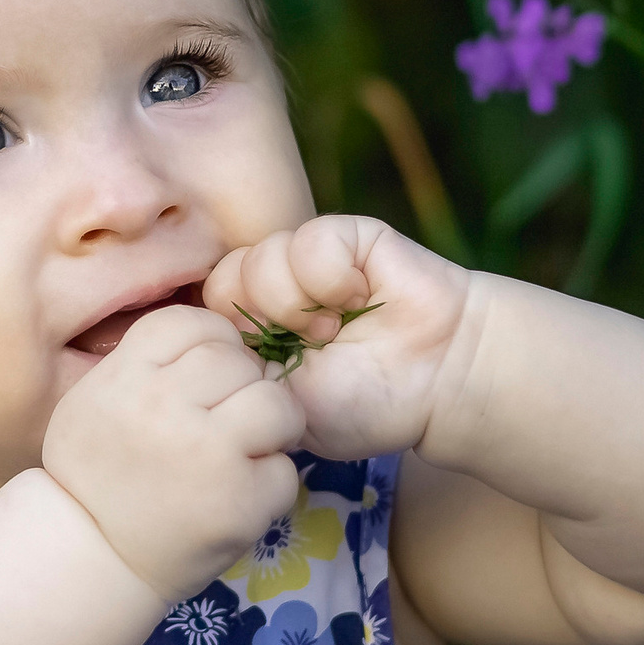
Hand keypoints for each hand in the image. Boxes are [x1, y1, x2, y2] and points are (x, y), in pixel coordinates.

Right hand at [43, 303, 304, 604]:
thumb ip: (147, 363)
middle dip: (241, 385)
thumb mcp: (95, 398)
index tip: (209, 373)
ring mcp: (208, 454)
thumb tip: (219, 341)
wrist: (91, 556)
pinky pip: (285, 470)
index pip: (193, 323)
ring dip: (271, 425)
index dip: (211, 341)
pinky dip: (270, 482)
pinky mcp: (241, 501)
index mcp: (127, 377)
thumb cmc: (93, 474)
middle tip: (228, 418)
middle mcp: (166, 407)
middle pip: (237, 360)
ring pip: (276, 404)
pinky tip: (240, 493)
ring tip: (249, 448)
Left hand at [202, 216, 472, 462]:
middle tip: (306, 348)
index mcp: (255, 332)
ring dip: (299, 303)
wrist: (439, 379)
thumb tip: (205, 348)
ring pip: (259, 258)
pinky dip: (331, 278)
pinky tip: (360, 298)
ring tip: (336, 328)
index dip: (228, 340)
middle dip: (261, 322)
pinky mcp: (342, 236)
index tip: (267, 369)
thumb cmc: (366, 405)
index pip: (204, 317)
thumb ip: (240, 378)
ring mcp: (306, 260)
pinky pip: (306, 240)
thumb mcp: (286, 408)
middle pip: (222, 282)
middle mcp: (274, 290)